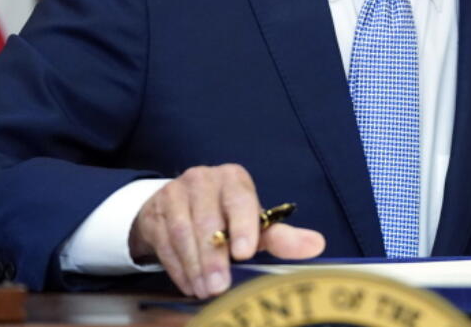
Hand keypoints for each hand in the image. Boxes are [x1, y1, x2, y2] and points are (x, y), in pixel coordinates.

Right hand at [128, 164, 324, 298]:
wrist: (179, 207)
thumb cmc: (226, 217)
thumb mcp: (254, 223)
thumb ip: (281, 236)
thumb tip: (316, 245)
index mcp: (233, 178)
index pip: (239, 199)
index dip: (242, 225)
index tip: (244, 252)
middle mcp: (203, 179)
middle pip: (207, 219)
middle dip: (214, 257)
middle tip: (220, 287)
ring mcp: (175, 193)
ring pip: (182, 231)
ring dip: (194, 266)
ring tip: (205, 291)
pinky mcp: (154, 212)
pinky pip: (163, 242)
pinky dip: (177, 267)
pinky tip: (189, 285)